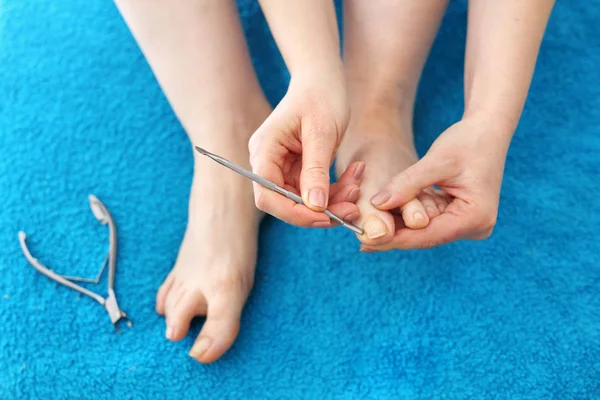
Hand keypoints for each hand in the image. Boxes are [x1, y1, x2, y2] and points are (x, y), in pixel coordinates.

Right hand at [249, 71, 358, 226]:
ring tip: (357, 186)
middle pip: (285, 203)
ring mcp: (282, 167)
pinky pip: (314, 191)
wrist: (325, 80)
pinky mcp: (297, 170)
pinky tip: (354, 176)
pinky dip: (336, 190)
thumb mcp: (322, 133)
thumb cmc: (321, 97)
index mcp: (265, 150)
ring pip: (303, 201)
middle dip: (319, 210)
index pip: (268, 195)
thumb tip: (314, 207)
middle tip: (351, 208)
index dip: (293, 212)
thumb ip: (316, 170)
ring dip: (333, 201)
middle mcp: (268, 161)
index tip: (325, 216)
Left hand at [361, 116, 512, 250]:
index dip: (395, 239)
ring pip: (425, 231)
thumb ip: (407, 184)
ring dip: (398, 227)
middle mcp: (476, 227)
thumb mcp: (435, 161)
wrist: (487, 130)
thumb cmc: (467, 140)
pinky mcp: (460, 217)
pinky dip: (407, 217)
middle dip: (394, 235)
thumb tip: (376, 204)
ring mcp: (468, 224)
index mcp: (475, 217)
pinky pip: (429, 221)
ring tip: (364, 231)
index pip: (428, 235)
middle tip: (360, 238)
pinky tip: (382, 218)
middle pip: (425, 237)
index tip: (366, 240)